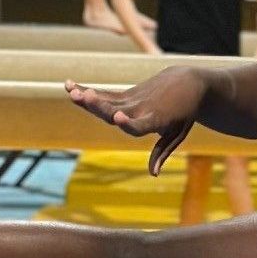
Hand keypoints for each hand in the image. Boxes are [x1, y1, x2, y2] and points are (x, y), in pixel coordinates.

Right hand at [65, 66, 207, 174]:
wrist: (188, 84)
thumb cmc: (183, 114)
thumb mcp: (177, 134)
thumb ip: (162, 152)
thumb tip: (153, 174)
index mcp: (156, 120)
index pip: (140, 124)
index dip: (129, 122)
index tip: (118, 117)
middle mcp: (142, 109)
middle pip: (117, 110)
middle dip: (100, 105)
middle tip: (85, 97)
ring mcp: (134, 99)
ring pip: (109, 101)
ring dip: (89, 97)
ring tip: (72, 92)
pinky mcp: (127, 94)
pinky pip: (105, 94)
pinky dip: (87, 90)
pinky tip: (68, 85)